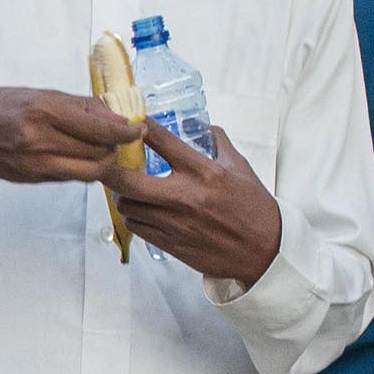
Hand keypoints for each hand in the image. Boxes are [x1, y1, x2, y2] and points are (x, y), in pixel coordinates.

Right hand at [0, 88, 147, 186]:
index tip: (138, 129)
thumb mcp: (39, 94)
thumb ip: (79, 106)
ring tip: (103, 149)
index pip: (100, 129)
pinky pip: (71, 176)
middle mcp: (41, 141)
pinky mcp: (34, 179)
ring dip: (103, 162)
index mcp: (44, 112)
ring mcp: (37, 164)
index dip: (127, 132)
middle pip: (99, 154)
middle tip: (120, 138)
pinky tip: (78, 155)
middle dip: (116, 148)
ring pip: (89, 172)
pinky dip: (82, 167)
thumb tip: (115, 115)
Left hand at [101, 123, 283, 287]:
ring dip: (122, 194)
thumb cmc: (254, 210)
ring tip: (128, 188)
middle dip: (111, 169)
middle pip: (127, 181)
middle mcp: (185, 196)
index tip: (130, 121)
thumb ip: (220, 145)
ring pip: (126, 206)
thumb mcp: (241, 169)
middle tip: (110, 161)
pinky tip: (140, 210)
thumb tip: (207, 128)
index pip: (162, 142)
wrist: (263, 252)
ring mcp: (174, 222)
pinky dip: (133, 216)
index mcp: (204, 173)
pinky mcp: (169, 243)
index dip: (140, 128)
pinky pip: (136, 227)